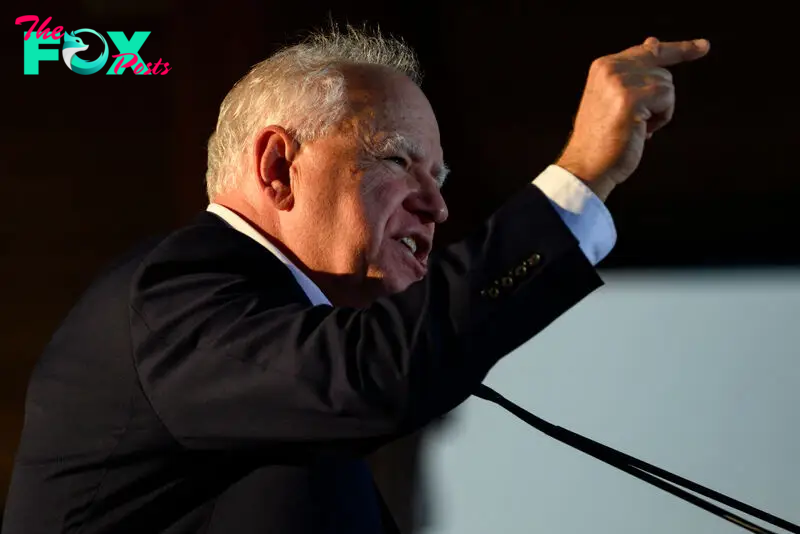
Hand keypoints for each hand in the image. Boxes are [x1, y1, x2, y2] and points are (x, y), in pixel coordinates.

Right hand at [556, 37, 709, 200]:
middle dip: (658, 99)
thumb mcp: (616, 98)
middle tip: (635, 122)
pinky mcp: (630, 99)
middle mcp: (610, 69)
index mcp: (604, 66)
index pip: (649, 51)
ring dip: (659, 111)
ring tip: (634, 128)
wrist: (586, 166)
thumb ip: (635, 72)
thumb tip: (653, 43)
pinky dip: (661, 118)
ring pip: (667, 86)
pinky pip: (667, 99)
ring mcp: (619, 82)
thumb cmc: (602, 138)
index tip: (703, 47)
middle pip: (662, 71)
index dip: (679, 50)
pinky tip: (640, 131)